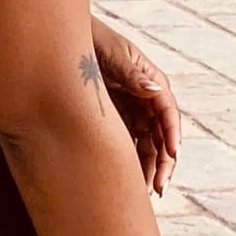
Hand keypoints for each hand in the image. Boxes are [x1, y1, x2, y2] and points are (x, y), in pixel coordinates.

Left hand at [92, 20, 178, 195]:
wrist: (63, 44)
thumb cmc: (93, 41)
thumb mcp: (112, 55)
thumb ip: (132, 75)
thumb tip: (155, 90)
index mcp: (152, 83)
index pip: (168, 112)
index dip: (172, 134)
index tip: (172, 155)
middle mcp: (146, 102)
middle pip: (162, 137)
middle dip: (164, 163)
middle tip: (159, 187)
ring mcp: (133, 114)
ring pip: (148, 148)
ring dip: (149, 170)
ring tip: (145, 195)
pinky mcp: (116, 125)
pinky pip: (129, 149)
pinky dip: (132, 167)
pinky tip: (130, 185)